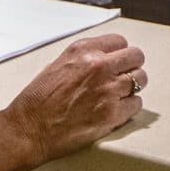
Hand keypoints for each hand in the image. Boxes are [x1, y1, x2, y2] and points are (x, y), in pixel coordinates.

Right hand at [3, 33, 146, 164]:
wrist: (29, 129)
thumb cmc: (37, 101)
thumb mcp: (57, 65)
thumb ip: (83, 59)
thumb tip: (104, 59)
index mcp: (83, 51)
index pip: (120, 41)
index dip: (119, 52)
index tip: (117, 61)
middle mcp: (98, 66)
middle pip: (136, 57)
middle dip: (131, 66)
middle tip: (124, 76)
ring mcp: (108, 90)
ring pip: (140, 80)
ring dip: (132, 87)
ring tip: (120, 95)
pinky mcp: (113, 114)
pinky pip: (136, 104)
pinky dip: (129, 107)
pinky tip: (116, 110)